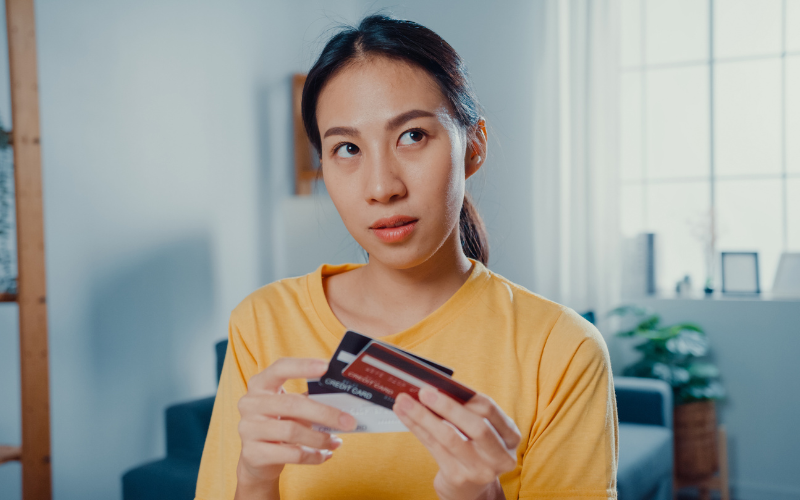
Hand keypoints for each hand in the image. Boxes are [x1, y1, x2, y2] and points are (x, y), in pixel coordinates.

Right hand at [235, 358, 357, 496]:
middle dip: (325, 413)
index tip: (326, 366)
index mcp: (260, 384)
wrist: (256, 459)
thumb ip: (309, 398)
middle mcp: (250, 403)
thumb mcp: (289, 408)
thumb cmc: (279, 424)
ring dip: (320, 438)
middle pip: (292, 404)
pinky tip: (324, 455)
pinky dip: (313, 455)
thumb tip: (343, 397)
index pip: (281, 368)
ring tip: (335, 441)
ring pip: (292, 431)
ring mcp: (248, 428)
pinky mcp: (253, 454)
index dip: (303, 366)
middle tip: (348, 421)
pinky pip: (291, 454)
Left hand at [393, 389, 520, 499]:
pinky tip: (404, 415)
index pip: (490, 410)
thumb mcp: (481, 431)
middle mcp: (500, 456)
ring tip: (404, 401)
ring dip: (423, 416)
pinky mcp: (458, 477)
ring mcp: (480, 470)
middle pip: (476, 426)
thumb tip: (436, 386)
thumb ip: (467, 411)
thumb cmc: (474, 448)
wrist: (469, 488)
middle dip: (447, 406)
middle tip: (424, 391)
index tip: (445, 383)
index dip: (467, 395)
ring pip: (449, 437)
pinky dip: (417, 427)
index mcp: (510, 436)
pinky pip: (433, 447)